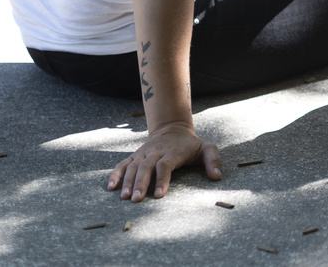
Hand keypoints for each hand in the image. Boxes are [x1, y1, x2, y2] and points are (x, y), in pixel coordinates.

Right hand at [107, 121, 221, 200]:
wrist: (172, 128)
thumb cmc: (191, 144)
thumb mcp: (207, 148)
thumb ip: (213, 160)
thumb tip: (217, 176)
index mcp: (173, 152)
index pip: (165, 165)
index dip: (162, 179)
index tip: (159, 195)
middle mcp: (156, 152)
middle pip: (146, 167)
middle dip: (140, 183)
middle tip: (136, 200)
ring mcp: (144, 153)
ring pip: (132, 166)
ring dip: (127, 181)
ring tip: (124, 197)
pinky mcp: (135, 155)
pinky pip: (123, 164)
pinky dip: (116, 174)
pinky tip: (111, 187)